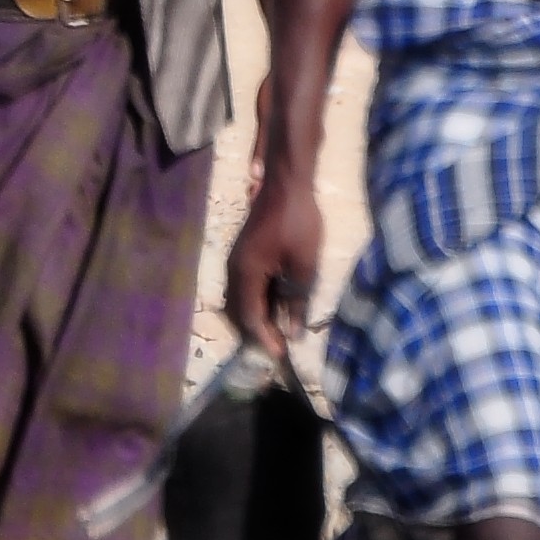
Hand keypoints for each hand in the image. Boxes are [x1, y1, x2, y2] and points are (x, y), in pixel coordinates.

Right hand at [222, 162, 322, 360]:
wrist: (287, 183)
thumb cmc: (298, 224)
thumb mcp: (304, 266)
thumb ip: (297, 301)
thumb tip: (293, 333)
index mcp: (246, 274)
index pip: (250, 316)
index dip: (265, 338)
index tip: (282, 356)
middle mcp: (235, 269)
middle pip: (240, 310)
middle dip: (258, 331)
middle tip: (281, 346)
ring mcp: (238, 260)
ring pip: (242, 298)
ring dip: (259, 316)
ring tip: (281, 328)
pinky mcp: (245, 253)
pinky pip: (247, 285)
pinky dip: (260, 300)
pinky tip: (279, 303)